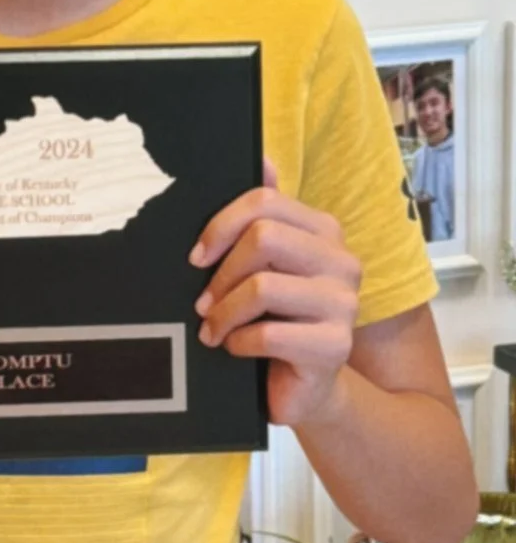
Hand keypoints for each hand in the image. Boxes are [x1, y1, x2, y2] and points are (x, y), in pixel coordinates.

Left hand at [190, 157, 360, 425]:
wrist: (304, 385)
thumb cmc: (277, 318)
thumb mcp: (266, 264)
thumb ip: (265, 214)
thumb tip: (259, 157)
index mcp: (323, 232)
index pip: (265, 201)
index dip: (220, 224)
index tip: (197, 256)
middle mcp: (342, 261)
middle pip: (263, 237)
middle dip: (221, 272)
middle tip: (203, 301)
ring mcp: (345, 304)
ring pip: (262, 287)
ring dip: (224, 312)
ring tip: (214, 328)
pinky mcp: (336, 346)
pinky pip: (269, 333)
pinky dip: (239, 342)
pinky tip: (236, 349)